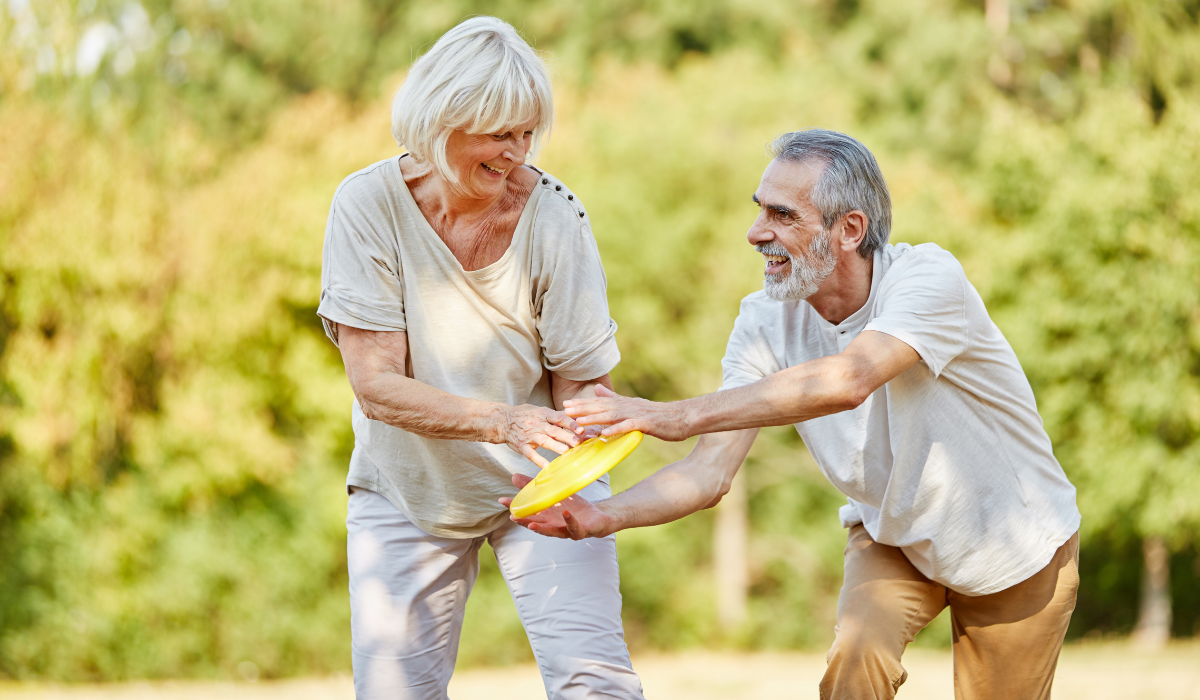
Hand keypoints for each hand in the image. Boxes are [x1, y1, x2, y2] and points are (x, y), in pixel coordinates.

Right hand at [499, 474, 614, 538]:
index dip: (515, 507)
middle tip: (512, 516)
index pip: (528, 512)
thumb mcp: (554, 495)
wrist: (598, 518)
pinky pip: (575, 527)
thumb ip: (536, 488)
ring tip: (531, 524)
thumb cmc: (574, 508)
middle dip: (524, 521)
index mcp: (547, 517)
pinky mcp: (582, 531)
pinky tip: (565, 513)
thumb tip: (513, 476)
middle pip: (537, 524)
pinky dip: (570, 521)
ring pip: (553, 531)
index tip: (502, 501)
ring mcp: (567, 530)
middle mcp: (554, 526)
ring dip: (542, 528)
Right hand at [500, 404, 584, 467]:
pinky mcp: (522, 446)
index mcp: (543, 414)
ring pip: (544, 441)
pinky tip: (547, 467)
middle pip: (554, 430)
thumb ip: (555, 415)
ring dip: (555, 446)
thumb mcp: (539, 410)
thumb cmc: (524, 415)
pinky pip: (531, 454)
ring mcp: (529, 436)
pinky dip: (539, 460)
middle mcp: (537, 424)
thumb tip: (574, 417)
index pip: (559, 418)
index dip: (571, 423)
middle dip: (567, 436)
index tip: (581, 429)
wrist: (501, 420)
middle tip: (578, 442)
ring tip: (565, 451)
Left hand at [563, 385, 691, 441]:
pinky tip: (606, 432)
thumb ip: (615, 399)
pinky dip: (617, 428)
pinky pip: (629, 426)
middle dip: (583, 408)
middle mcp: (629, 406)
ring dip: (595, 417)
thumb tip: (597, 390)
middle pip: (602, 406)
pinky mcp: (647, 423)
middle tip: (565, 409)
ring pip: (612, 415)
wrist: (684, 417)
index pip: (600, 403)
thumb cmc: (660, 415)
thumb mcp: (634, 405)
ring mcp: (638, 414)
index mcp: (625, 403)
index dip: (583, 404)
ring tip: (578, 420)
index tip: (566, 405)